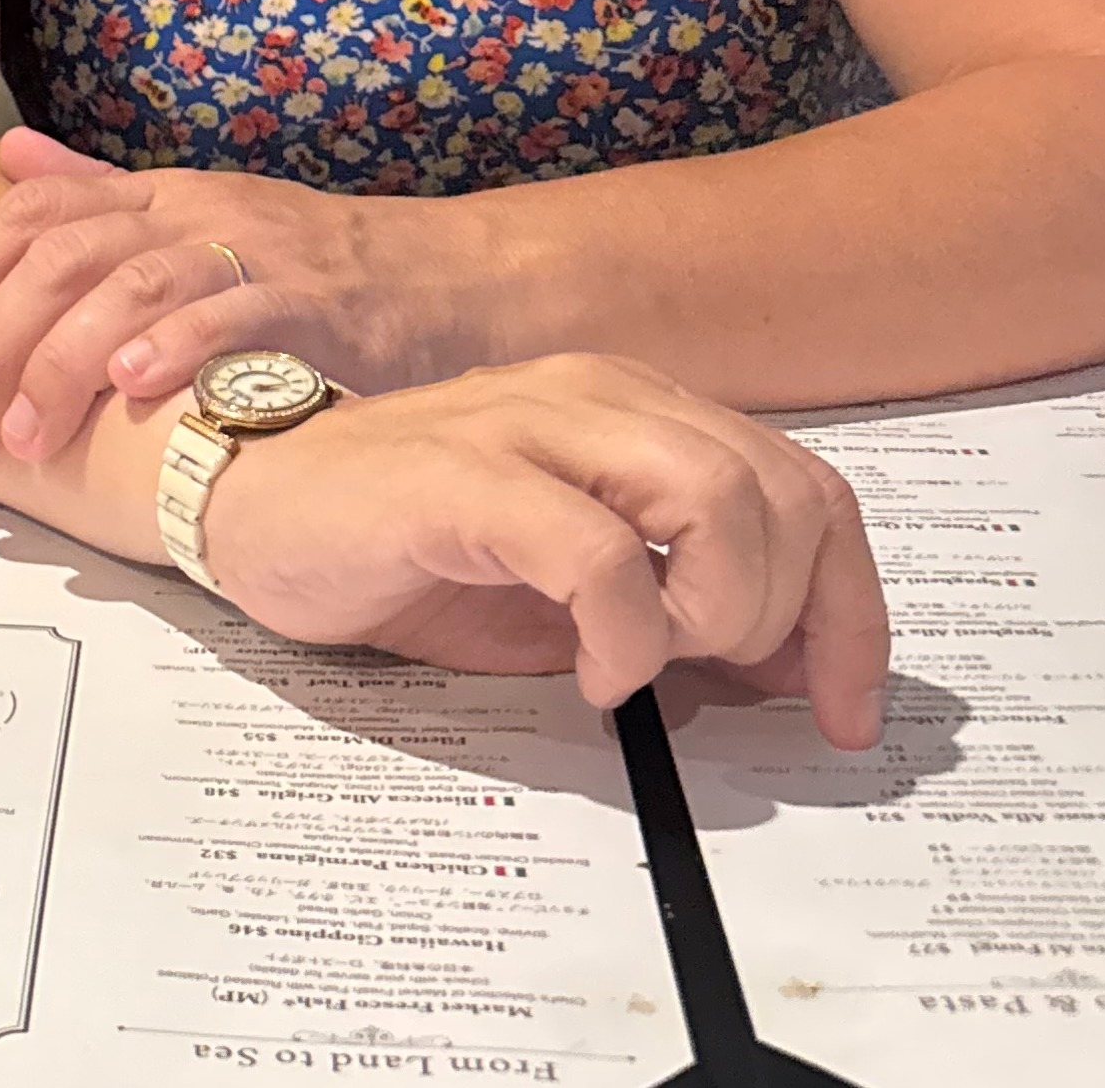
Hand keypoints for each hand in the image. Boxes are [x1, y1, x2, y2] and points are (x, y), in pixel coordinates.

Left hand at [0, 128, 468, 460]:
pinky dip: (174, 347)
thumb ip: (99, 193)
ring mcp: (252, 255)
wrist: (439, 281)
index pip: (34, 212)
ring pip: (133, 286)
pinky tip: (129, 386)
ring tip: (27, 433)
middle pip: (65, 256)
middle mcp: (194, 213)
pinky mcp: (308, 307)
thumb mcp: (196, 212)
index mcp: (157, 195)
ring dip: (64, 361)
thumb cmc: (304, 262)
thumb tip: (8, 157)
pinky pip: (231, 316)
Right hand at [201, 353, 889, 749]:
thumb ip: (682, 610)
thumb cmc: (405, 550)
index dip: (853, 608)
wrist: (251, 506)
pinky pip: (598, 552)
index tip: (844, 710)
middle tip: (730, 685)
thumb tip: (798, 669)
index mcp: (631, 410)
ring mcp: (527, 424)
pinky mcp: (462, 474)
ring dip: (716, 612)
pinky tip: (590, 672)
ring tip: (650, 666)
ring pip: (715, 497)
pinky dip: (624, 633)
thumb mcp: (569, 594)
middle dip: (796, 615)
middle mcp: (595, 395)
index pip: (807, 487)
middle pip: (785, 490)